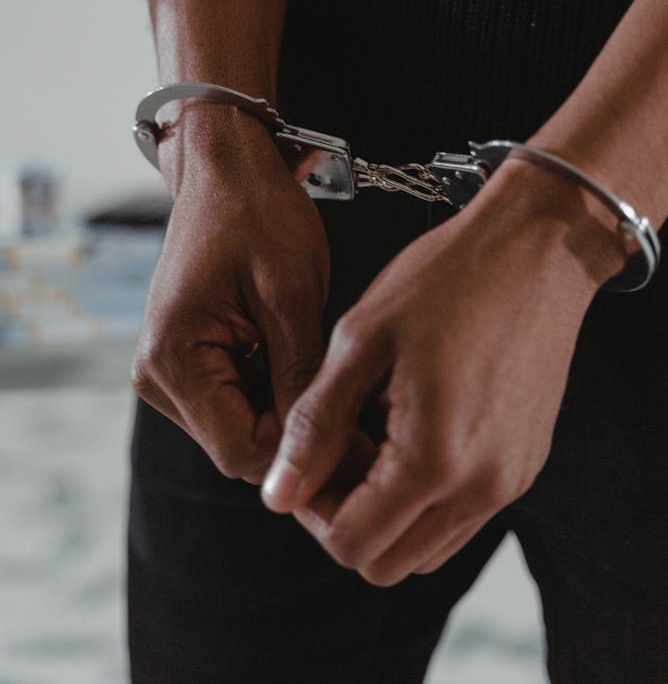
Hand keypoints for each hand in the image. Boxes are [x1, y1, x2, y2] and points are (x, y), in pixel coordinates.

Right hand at [132, 103, 329, 484]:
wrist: (225, 168)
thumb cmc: (256, 214)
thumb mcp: (292, 295)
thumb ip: (300, 377)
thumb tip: (320, 445)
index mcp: (175, 359)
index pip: (242, 452)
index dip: (303, 457)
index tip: (360, 446)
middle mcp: (158, 374)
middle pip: (238, 445)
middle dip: (298, 438)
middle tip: (363, 423)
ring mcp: (168, 368)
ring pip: (239, 426)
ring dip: (287, 415)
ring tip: (339, 389)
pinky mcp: (185, 359)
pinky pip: (234, 399)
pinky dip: (272, 393)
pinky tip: (307, 369)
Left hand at [261, 160, 619, 582]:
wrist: (535, 249)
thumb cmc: (444, 280)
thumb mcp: (361, 342)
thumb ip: (316, 426)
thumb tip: (277, 494)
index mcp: (434, 460)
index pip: (350, 544)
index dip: (310, 511)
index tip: (303, 457)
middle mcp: (482, 490)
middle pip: (388, 563)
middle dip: (344, 521)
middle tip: (332, 452)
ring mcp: (510, 482)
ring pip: (426, 548)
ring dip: (384, 514)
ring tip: (369, 439)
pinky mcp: (524, 465)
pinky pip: (461, 516)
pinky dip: (423, 497)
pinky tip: (408, 432)